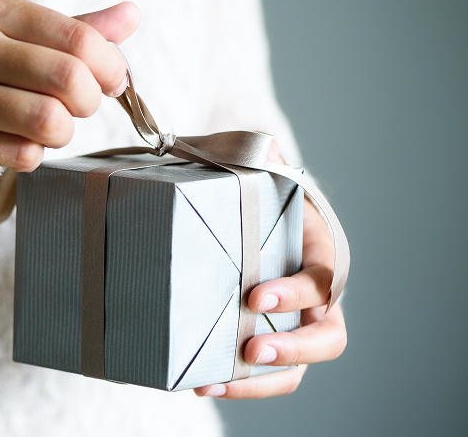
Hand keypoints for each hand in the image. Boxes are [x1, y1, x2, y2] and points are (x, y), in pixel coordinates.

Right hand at [0, 0, 140, 170]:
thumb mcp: (5, 28)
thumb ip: (69, 26)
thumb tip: (131, 15)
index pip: (76, 38)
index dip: (109, 65)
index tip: (111, 79)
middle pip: (69, 79)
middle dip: (90, 99)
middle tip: (80, 104)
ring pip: (49, 121)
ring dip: (64, 131)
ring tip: (51, 125)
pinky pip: (22, 155)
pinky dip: (33, 153)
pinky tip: (18, 139)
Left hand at [194, 144, 347, 398]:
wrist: (228, 212)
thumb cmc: (249, 189)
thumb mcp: (254, 168)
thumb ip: (258, 155)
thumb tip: (264, 144)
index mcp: (318, 250)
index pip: (325, 277)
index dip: (298, 292)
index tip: (255, 296)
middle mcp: (313, 294)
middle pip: (328, 334)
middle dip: (295, 347)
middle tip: (252, 347)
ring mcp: (291, 324)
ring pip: (298, 367)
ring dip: (263, 380)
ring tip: (218, 379)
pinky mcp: (263, 340)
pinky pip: (262, 376)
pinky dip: (238, 384)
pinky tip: (201, 382)